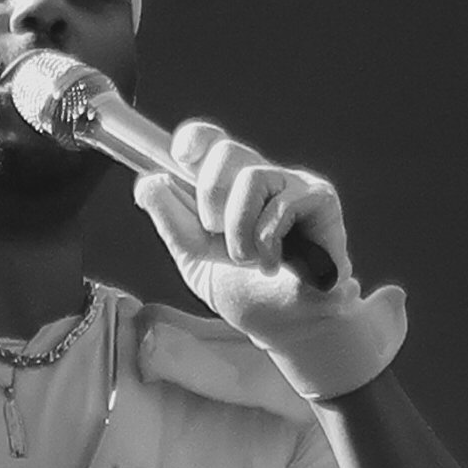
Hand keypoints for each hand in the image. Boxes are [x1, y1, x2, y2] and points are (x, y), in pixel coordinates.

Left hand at [135, 120, 406, 401]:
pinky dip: (267, 240)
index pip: (209, 141)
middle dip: (210, 201)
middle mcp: (260, 177)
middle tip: (220, 238)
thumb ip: (170, 220)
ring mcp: (291, 184)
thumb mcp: (194, 258)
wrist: (286, 326)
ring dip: (239, 231)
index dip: (194, 140)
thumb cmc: (247, 290)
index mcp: (228, 187)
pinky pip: (282, 204)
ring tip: (249, 259)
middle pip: (224, 151)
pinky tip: (273, 262)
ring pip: (251, 177)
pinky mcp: (319, 199)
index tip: (182, 158)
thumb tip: (147, 181)